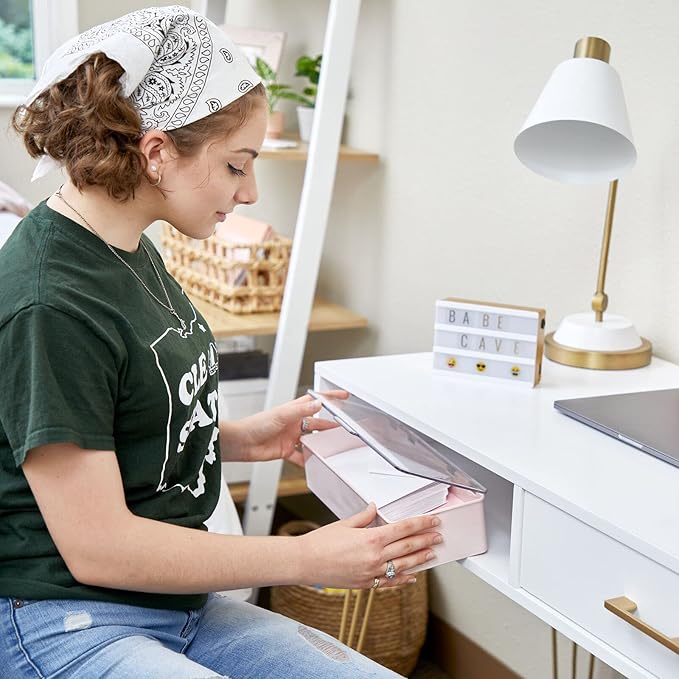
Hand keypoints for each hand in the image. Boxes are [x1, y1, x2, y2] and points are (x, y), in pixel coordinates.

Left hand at [223, 390, 347, 465]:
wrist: (241, 443)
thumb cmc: (255, 425)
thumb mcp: (281, 415)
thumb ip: (301, 410)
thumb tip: (318, 404)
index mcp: (293, 410)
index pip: (315, 401)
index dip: (329, 398)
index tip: (342, 396)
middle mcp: (293, 423)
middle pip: (317, 423)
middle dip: (330, 425)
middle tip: (343, 429)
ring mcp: (290, 437)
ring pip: (311, 440)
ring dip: (321, 444)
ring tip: (333, 447)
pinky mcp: (286, 450)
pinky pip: (301, 456)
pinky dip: (308, 460)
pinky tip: (315, 464)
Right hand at [298, 503, 441, 588]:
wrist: (305, 563)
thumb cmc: (321, 542)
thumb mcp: (344, 523)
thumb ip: (364, 516)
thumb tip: (374, 508)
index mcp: (371, 538)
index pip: (403, 529)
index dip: (421, 524)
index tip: (432, 521)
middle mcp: (375, 557)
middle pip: (408, 547)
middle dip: (426, 540)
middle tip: (438, 535)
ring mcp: (372, 572)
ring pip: (404, 566)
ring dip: (420, 558)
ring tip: (432, 553)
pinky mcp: (367, 584)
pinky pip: (391, 582)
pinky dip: (404, 579)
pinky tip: (413, 576)